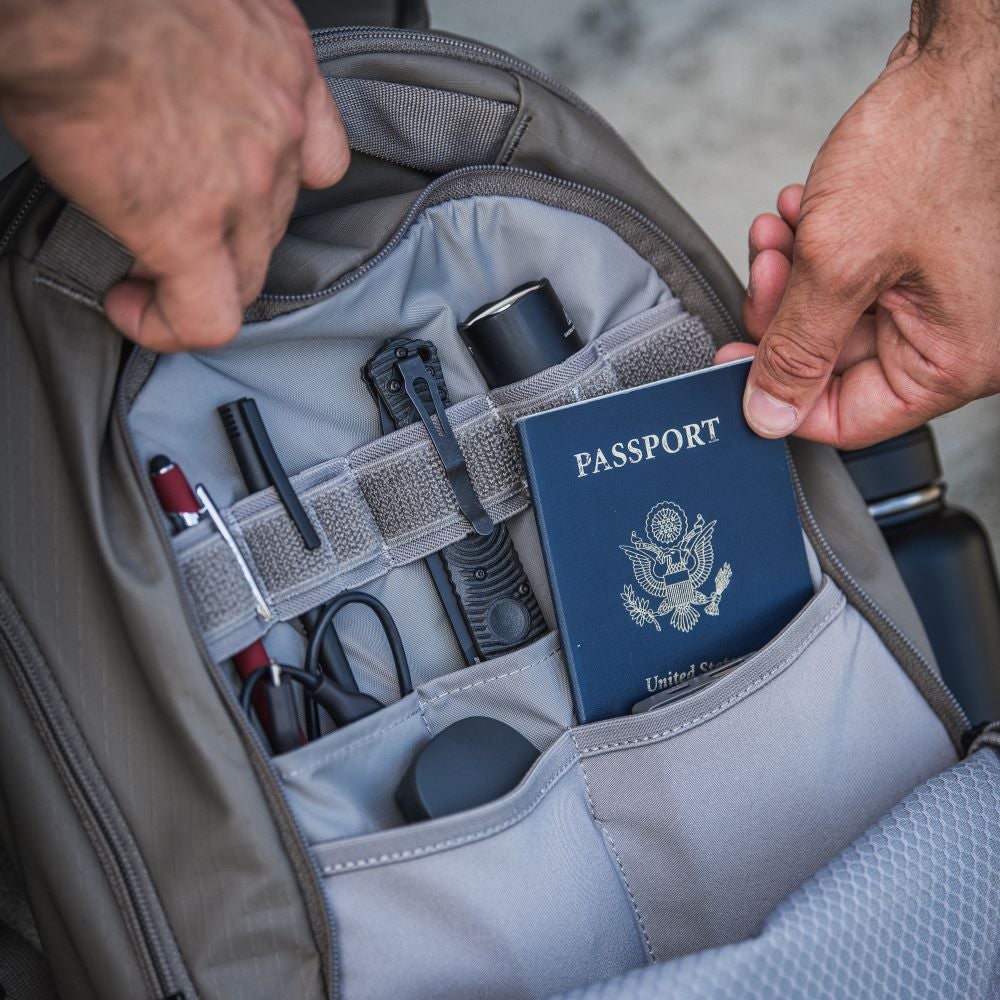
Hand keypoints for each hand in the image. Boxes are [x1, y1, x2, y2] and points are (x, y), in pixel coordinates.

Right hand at [0, 0, 349, 351]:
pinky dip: (169, 325)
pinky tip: (132, 307)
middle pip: (274, 222)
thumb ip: (216, 67)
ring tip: (140, 268)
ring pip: (247, 272)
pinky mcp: (189, 224)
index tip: (229, 200)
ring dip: (196, 279)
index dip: (273, 193)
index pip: (321, 161)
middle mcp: (282, 124)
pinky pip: (207, 315)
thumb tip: (179, 99)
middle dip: (223, 236)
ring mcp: (246, 179)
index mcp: (284, 64)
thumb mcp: (195, 11)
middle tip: (166, 227)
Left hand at [715, 1, 999, 447]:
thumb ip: (797, 348)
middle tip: (765, 274)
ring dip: (793, 275)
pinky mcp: (918, 257)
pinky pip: (848, 276)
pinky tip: (804, 212)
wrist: (968, 59)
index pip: (849, 419)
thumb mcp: (842, 262)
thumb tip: (769, 415)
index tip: (736, 365)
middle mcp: (955, 334)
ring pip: (832, 316)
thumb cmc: (936, 142)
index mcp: (954, 358)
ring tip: (781, 232)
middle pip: (833, 364)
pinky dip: (816, 249)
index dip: (782, 397)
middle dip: (784, 315)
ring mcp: (938, 294)